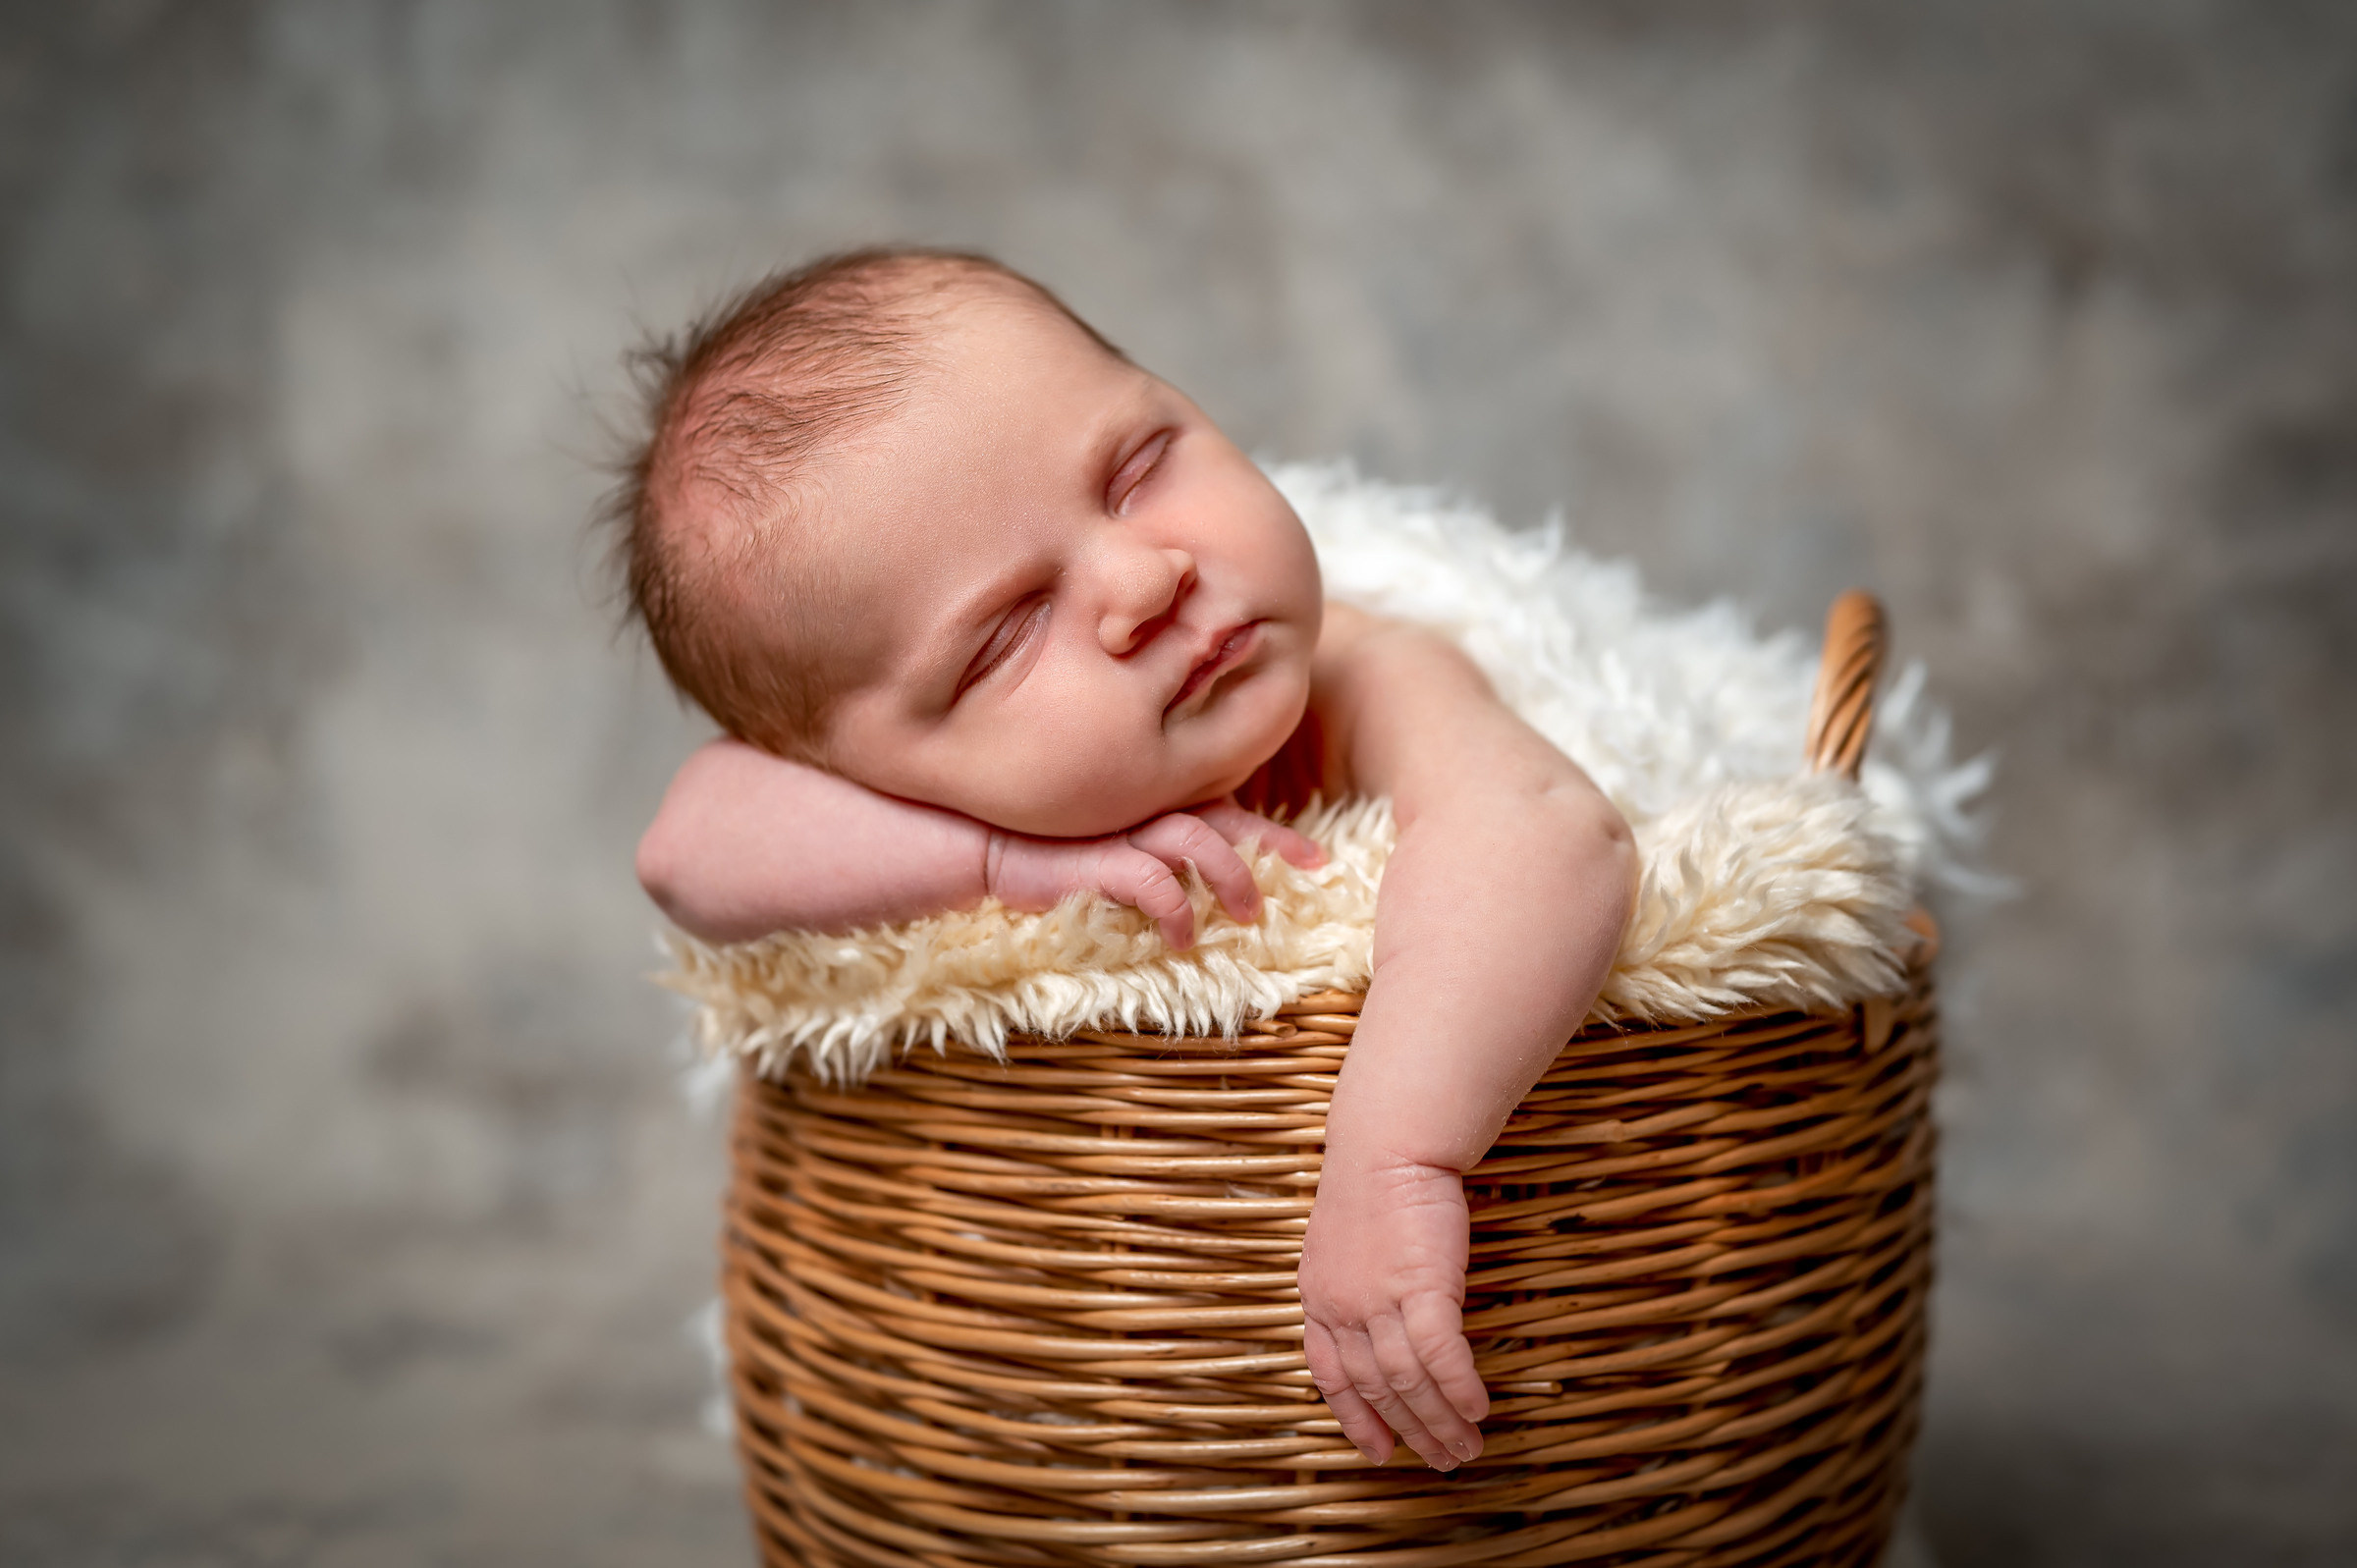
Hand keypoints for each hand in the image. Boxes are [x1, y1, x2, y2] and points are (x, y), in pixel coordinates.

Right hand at [983, 798, 1324, 948]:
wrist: (976, 840)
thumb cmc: (1042, 847)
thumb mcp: (1105, 843)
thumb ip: (1148, 851)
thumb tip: (1191, 885)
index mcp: (1152, 803)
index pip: (1226, 810)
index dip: (1273, 832)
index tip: (1316, 858)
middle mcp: (1145, 808)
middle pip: (1226, 818)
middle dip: (1274, 843)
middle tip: (1313, 866)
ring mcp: (1122, 828)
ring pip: (1199, 840)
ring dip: (1231, 877)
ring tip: (1250, 914)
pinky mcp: (1097, 857)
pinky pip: (1152, 881)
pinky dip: (1175, 909)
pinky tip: (1183, 936)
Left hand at [1299, 1154, 1485, 1470]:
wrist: (1388, 1139)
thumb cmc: (1375, 1180)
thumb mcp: (1347, 1241)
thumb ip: (1356, 1285)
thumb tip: (1380, 1319)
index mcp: (1318, 1297)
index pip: (1330, 1375)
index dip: (1354, 1419)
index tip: (1378, 1452)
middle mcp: (1342, 1306)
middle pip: (1376, 1387)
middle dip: (1411, 1430)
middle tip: (1442, 1460)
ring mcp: (1378, 1299)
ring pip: (1409, 1381)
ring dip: (1441, 1421)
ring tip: (1468, 1448)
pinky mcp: (1422, 1286)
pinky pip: (1442, 1355)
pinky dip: (1459, 1388)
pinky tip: (1479, 1408)